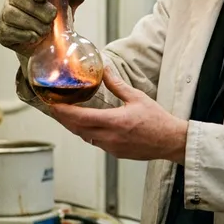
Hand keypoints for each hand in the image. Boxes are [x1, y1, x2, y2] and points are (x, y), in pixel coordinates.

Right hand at [0, 0, 86, 57]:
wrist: (48, 43)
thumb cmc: (55, 18)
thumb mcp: (68, 4)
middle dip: (39, 10)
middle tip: (51, 18)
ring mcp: (5, 15)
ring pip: (12, 15)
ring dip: (34, 24)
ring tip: (46, 30)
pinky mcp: (3, 33)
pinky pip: (9, 32)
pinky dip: (25, 35)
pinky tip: (35, 37)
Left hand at [48, 68, 187, 162]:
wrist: (170, 141)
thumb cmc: (157, 120)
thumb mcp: (137, 98)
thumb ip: (117, 85)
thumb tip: (105, 70)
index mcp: (114, 122)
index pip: (80, 118)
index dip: (64, 112)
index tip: (53, 104)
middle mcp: (109, 137)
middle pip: (77, 129)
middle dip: (64, 119)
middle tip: (55, 108)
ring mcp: (111, 147)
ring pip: (85, 137)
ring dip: (75, 126)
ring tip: (67, 115)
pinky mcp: (115, 153)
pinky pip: (95, 142)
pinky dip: (87, 133)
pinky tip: (88, 125)